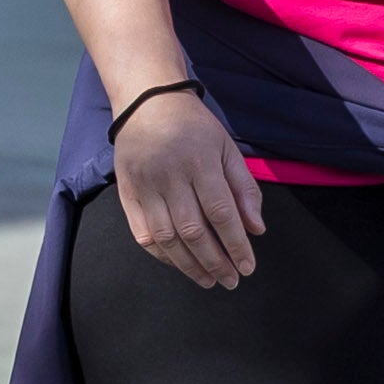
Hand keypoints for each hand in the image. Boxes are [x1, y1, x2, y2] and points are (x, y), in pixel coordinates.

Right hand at [106, 84, 262, 290]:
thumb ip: (244, 188)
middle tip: (231, 280)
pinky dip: (162, 255)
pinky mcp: (127, 193)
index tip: (247, 267)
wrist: (148, 103)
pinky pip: (143, 234)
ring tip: (208, 280)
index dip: (235, 244)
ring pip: (167, 238)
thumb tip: (256, 229)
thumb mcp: (226, 148)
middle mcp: (170, 176)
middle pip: (193, 231)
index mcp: (200, 161)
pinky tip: (180, 264)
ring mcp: (145, 186)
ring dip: (189, 265)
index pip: (221, 212)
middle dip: (215, 262)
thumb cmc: (194, 127)